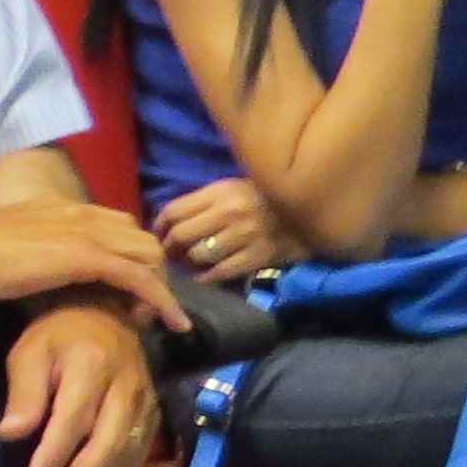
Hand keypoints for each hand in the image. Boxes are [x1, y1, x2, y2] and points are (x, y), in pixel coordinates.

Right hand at [0, 198, 191, 331]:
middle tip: (142, 308)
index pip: (121, 226)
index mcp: (67, 210)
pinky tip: (171, 323)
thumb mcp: (18, 242)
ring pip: (150, 255)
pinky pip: (140, 278)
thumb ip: (40, 247)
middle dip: (154, 273)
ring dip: (160, 287)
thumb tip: (44, 268)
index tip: (128, 290)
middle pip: (144, 239)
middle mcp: (84, 215)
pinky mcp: (88, 257)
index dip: (132, 256)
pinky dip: (162, 300)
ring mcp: (88, 234)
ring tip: (152, 319)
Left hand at [0, 303, 159, 466]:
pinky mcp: (155, 413)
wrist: (105, 315)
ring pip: (127, 453)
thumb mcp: (30, 353)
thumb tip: (11, 434)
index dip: (55, 454)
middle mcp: (126, 385)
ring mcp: (146, 401)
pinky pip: (140, 453)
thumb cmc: (59, 335)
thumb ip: (24, 393)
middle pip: (108, 442)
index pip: (75, 419)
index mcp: (92, 364)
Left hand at [153, 176, 294, 284]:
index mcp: (219, 192)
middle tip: (170, 255)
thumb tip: (167, 222)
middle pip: (182, 235)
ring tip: (188, 265)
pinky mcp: (259, 256)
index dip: (159, 226)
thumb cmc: (261, 198)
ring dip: (188, 263)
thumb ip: (201, 202)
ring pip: (199, 255)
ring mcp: (245, 235)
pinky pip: (223, 272)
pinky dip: (208, 277)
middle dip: (170, 248)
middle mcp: (229, 212)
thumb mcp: (230, 189)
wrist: (308, 210)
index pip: (174, 210)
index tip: (158, 235)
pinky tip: (204, 277)